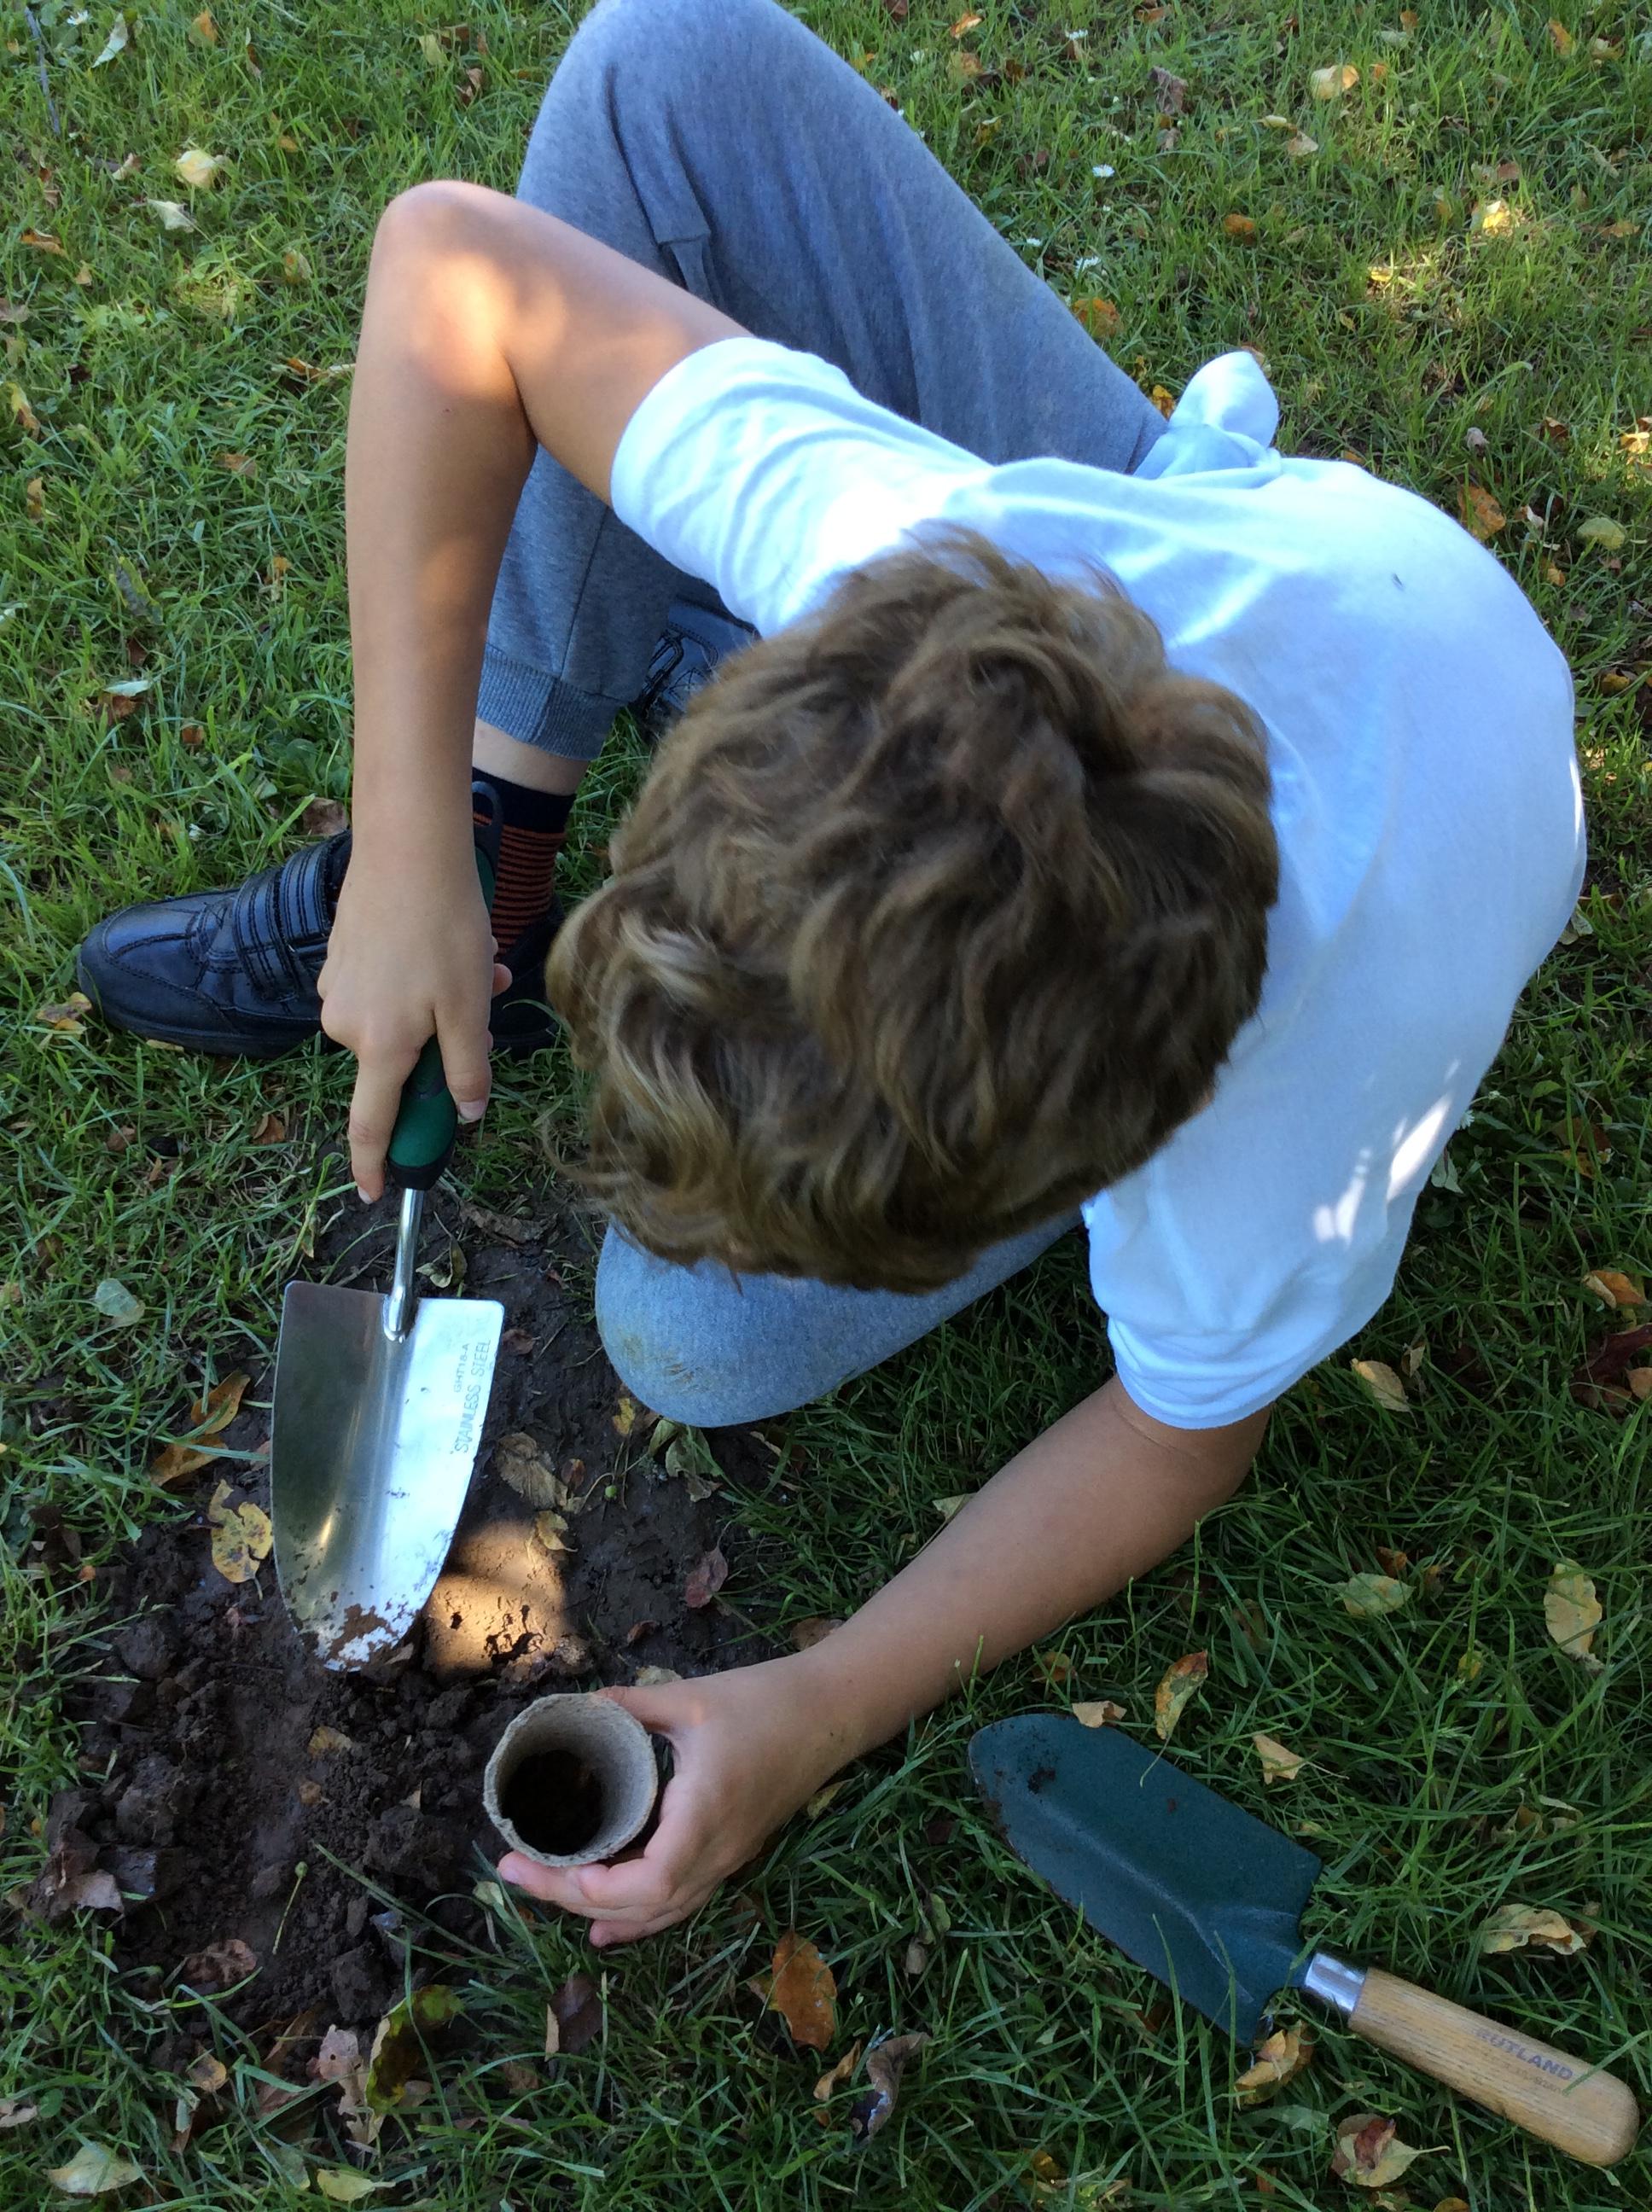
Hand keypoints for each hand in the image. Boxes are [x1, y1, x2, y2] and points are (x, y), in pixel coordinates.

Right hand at [317, 836, 510, 1198]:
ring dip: (438, 1007)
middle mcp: (346, 1025)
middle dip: (444, 1046)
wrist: (407, 849)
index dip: (373, 1163)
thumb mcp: (470, 1006)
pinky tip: (442, 940)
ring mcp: (337, 989)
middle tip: (486, 999)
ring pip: (397, 1022)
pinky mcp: (339, 958)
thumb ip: (468, 1067)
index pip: (371, 1124)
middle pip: (398, 1063)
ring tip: (475, 960)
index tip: (374, 1193)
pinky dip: (416, 981)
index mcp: (380, 1046)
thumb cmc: (444, 927)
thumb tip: (467, 1112)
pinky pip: (384, 991)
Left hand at [499, 1659, 847, 1945]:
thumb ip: (632, 1704)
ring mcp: (729, 1857)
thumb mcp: (692, 1697)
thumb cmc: (766, 1700)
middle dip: (571, 1899)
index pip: (642, 1884)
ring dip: (605, 1913)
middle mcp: (717, 1852)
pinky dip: (639, 1914)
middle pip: (643, 1907)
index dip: (582, 1888)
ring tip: (550, 1896)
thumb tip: (581, 1707)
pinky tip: (607, 1921)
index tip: (531, 1862)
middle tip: (516, 1871)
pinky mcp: (734, 1851)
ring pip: (663, 1912)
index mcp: (703, 1817)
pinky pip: (680, 1899)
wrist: (834, 1711)